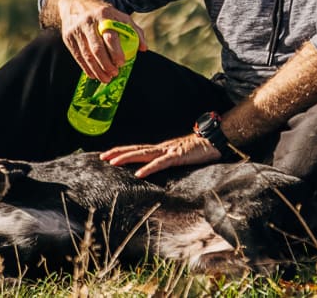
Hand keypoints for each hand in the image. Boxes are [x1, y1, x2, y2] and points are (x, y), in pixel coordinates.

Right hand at [53, 0, 146, 81]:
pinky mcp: (67, 37)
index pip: (110, 36)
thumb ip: (134, 31)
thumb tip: (143, 48)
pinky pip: (77, 56)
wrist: (76, 2)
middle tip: (114, 74)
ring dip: (97, 70)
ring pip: (86, 55)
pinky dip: (86, 68)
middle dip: (106, 64)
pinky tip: (94, 75)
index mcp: (104, 15)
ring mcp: (76, 30)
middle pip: (97, 48)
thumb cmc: (104, 13)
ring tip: (106, 78)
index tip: (121, 63)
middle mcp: (88, 22)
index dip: (116, 52)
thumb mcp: (120, 16)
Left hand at [100, 134, 220, 177]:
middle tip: (101, 157)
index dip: (123, 152)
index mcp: (161, 149)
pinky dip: (148, 168)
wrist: (214, 140)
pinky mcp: (177, 156)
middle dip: (118, 153)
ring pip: (143, 154)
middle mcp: (161, 148)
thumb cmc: (199, 150)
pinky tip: (138, 174)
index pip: (137, 150)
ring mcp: (168, 151)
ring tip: (112, 162)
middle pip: (135, 150)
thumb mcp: (180, 158)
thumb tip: (159, 171)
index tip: (108, 155)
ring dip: (126, 157)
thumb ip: (169, 162)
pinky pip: (160, 163)